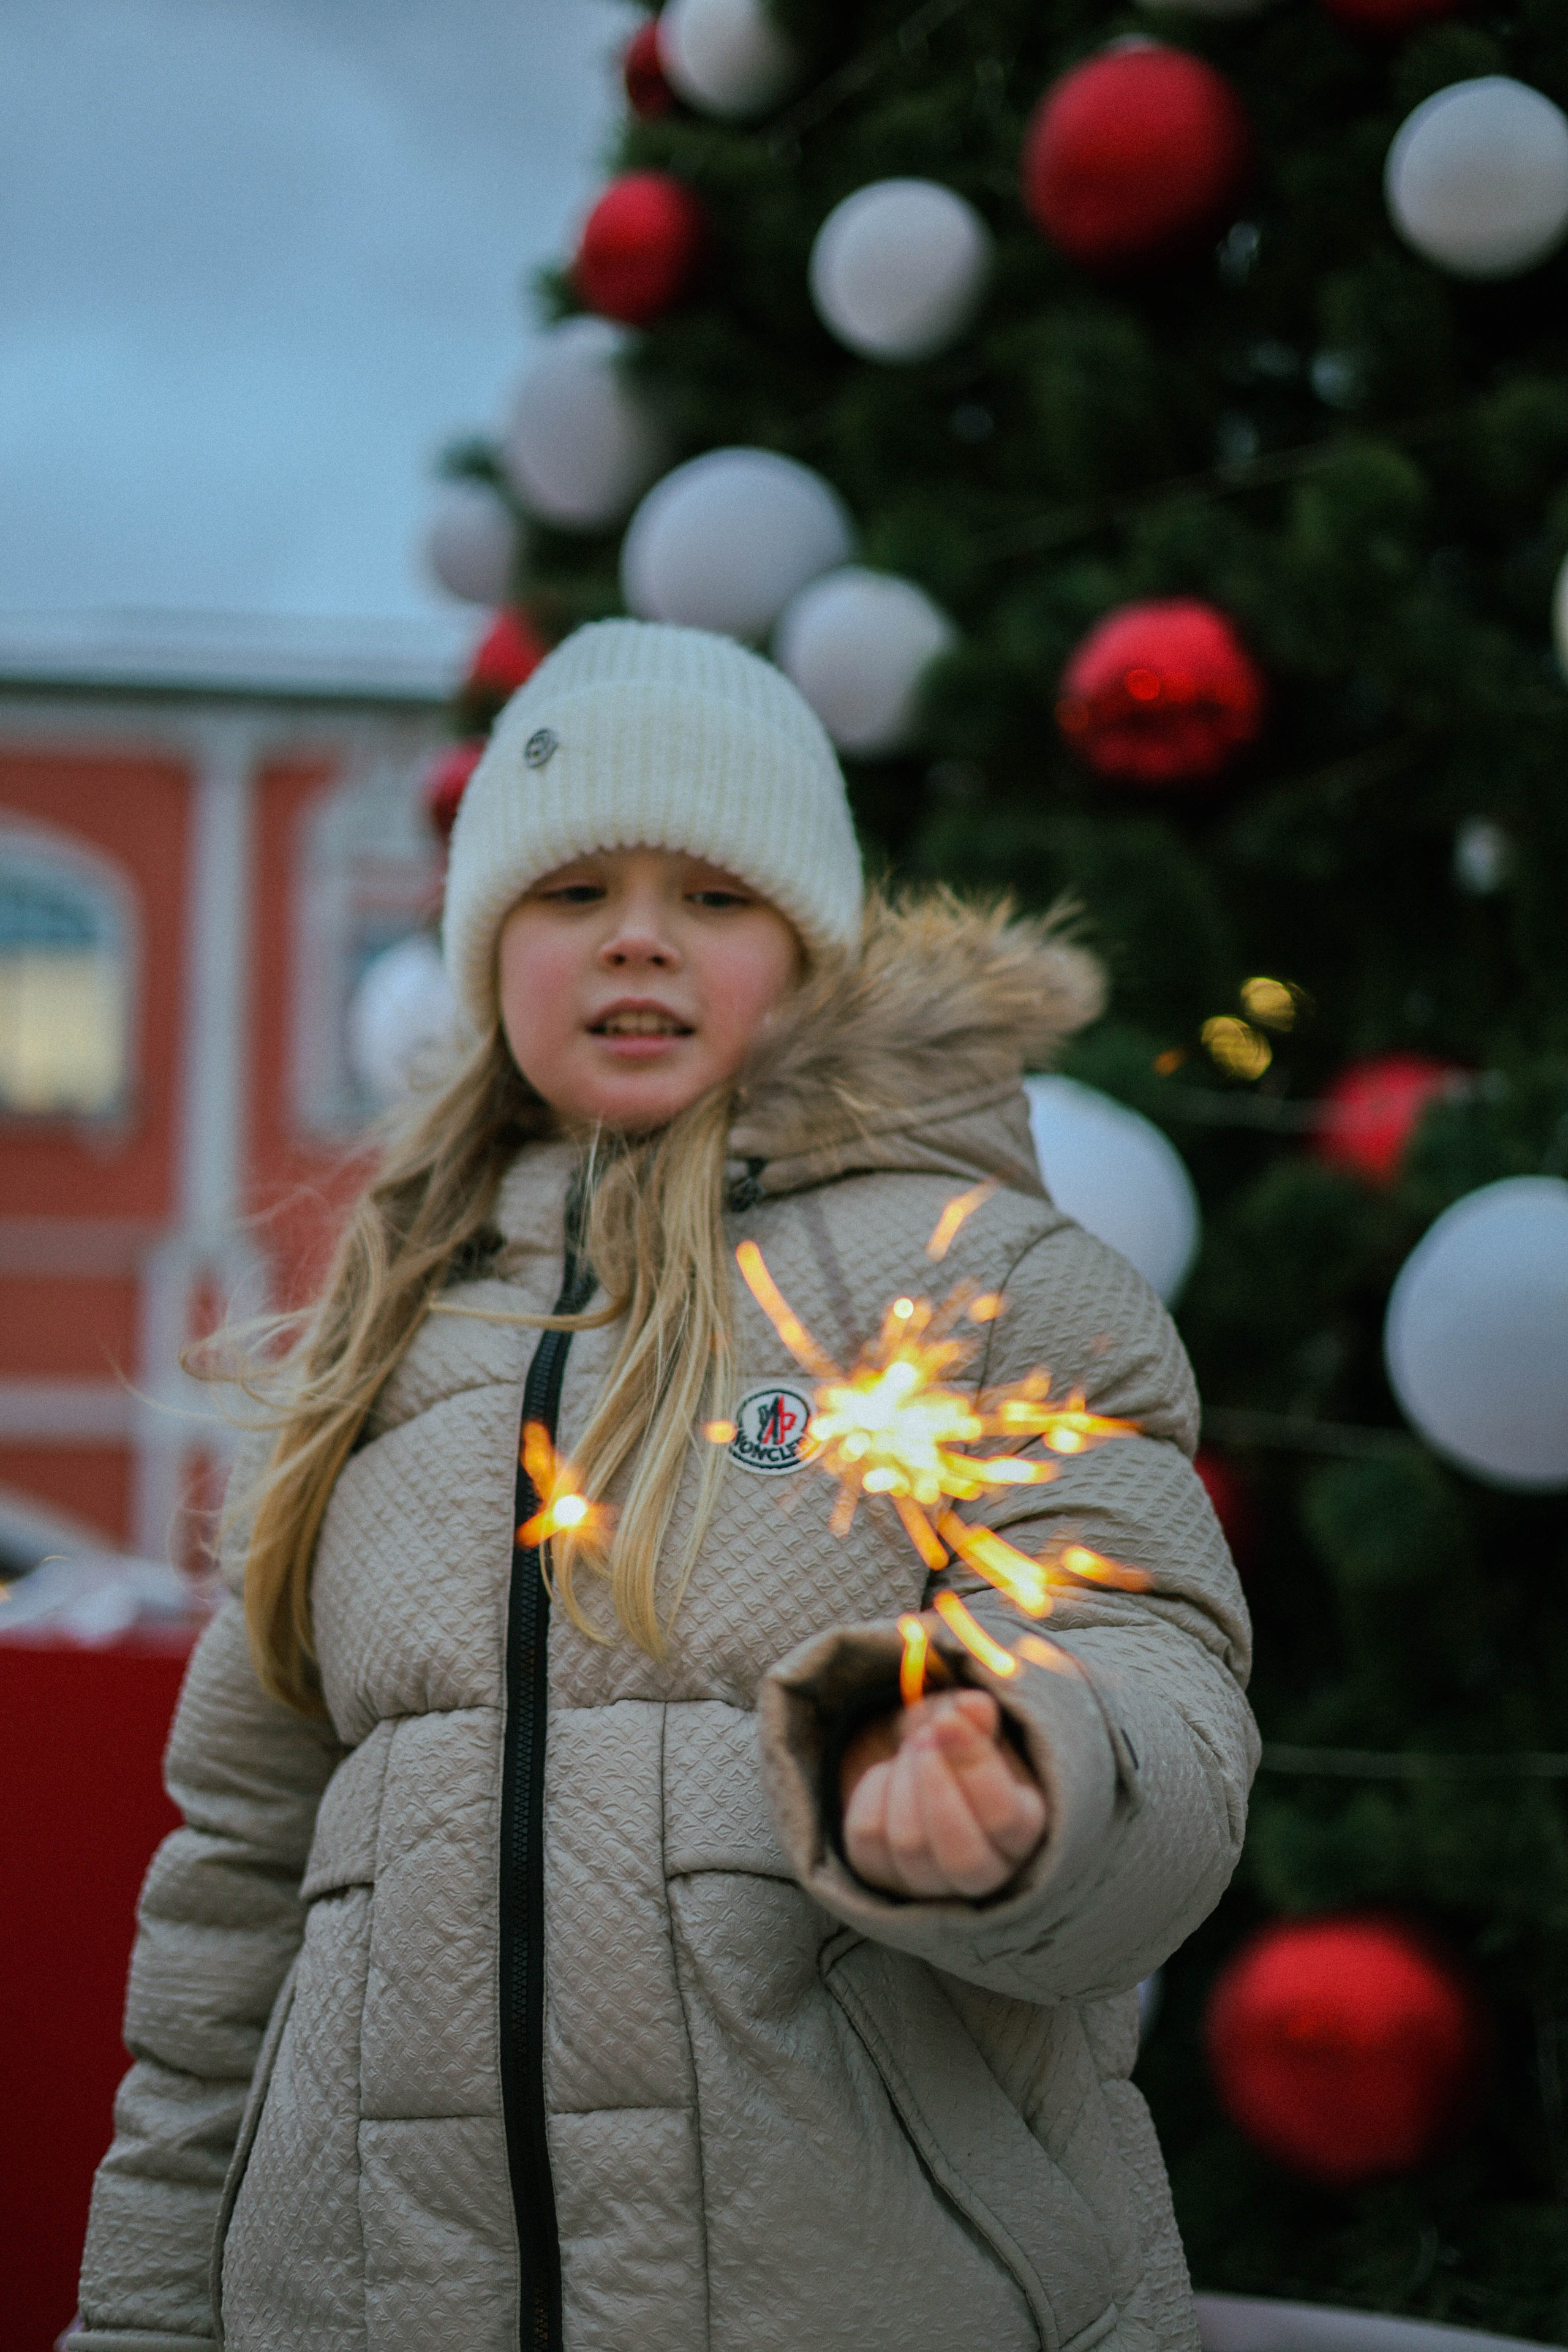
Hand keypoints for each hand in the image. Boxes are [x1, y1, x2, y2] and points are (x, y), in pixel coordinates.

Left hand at [839, 1688, 1048, 1900]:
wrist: (928, 1773)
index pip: (1002, 1816)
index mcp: (1021, 1834)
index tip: (948, 1718)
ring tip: (914, 1744)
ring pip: (910, 1844)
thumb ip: (981, 1719)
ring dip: (905, 1779)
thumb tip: (973, 1705)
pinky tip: (891, 1772)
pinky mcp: (884, 1876)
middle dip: (935, 1786)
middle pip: (960, 1854)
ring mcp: (931, 1883)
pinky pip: (867, 1835)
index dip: (973, 1764)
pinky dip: (873, 1789)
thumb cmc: (965, 1752)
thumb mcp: (978, 1730)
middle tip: (924, 1737)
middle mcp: (984, 1873)